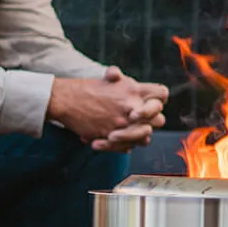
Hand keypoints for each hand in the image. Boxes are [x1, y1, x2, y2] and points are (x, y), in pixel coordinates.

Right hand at [48, 68, 168, 148]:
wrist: (66, 100)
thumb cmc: (88, 88)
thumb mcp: (111, 79)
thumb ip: (127, 82)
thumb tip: (133, 86)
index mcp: (134, 89)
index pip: (162, 93)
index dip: (159, 99)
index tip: (151, 103)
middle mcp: (132, 105)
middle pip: (159, 119)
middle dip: (152, 121)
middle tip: (139, 122)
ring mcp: (122, 122)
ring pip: (145, 136)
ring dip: (139, 136)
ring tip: (125, 133)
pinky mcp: (110, 135)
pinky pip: (127, 147)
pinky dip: (123, 146)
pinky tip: (112, 139)